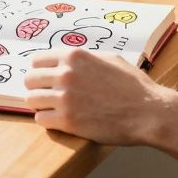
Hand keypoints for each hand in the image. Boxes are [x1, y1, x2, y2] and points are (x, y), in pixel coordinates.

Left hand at [23, 47, 169, 145]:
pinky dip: (47, 120)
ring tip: (53, 108)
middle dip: (37, 87)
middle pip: (29, 80)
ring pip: (31, 100)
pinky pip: (40, 120)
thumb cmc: (133, 86)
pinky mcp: (67, 121)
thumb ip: (85, 59)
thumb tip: (70, 60)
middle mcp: (65, 74)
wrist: (148, 112)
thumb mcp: (110, 59)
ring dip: (41, 104)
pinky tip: (59, 120)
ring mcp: (65, 98)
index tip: (45, 78)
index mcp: (74, 56)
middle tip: (47, 94)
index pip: (36, 60)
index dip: (40, 70)